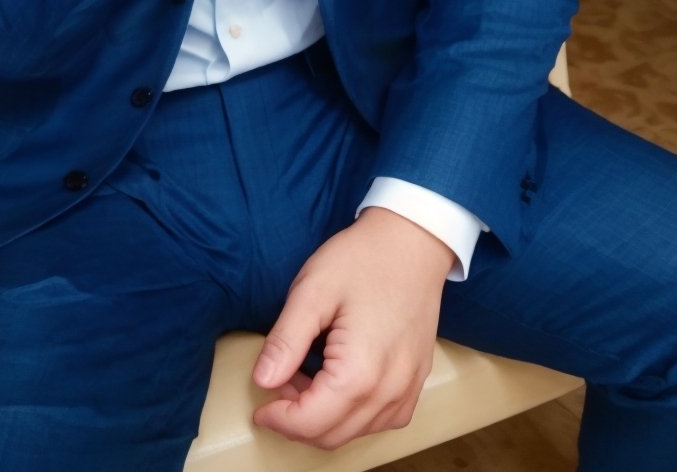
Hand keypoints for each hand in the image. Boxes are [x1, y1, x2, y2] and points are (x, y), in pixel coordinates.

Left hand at [252, 208, 452, 449]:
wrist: (413, 241)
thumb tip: (262, 381)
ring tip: (305, 375)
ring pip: (355, 432)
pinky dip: (352, 414)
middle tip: (279, 382)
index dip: (277, 418)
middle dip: (297, 419)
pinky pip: (380, 420)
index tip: (259, 404)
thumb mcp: (312, 290)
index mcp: (360, 372)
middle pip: (331, 435)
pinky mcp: (416, 383)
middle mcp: (389, 392)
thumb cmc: (363, 259)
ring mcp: (408, 390)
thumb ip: (286, 341)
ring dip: (323, 418)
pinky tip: (337, 382)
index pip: (309, 423)